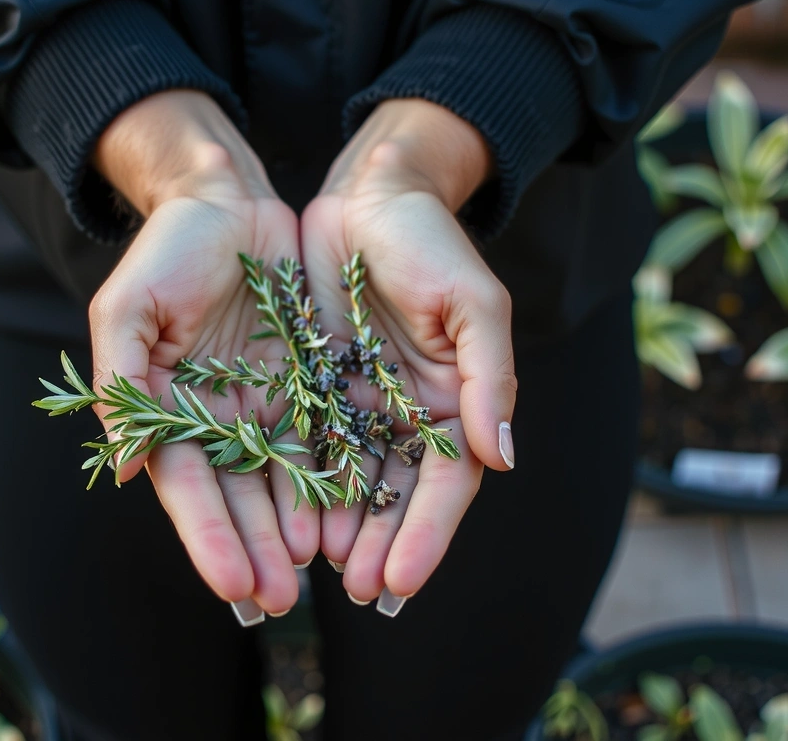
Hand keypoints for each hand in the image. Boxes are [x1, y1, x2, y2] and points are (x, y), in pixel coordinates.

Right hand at [90, 91, 316, 618]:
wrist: (228, 203)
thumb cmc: (167, 250)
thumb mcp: (128, 308)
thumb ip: (121, 384)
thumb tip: (120, 467)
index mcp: (168, 410)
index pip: (189, 487)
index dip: (209, 537)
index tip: (233, 584)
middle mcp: (218, 419)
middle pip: (238, 498)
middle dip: (257, 550)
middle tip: (279, 601)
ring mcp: (264, 406)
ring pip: (283, 480)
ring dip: (297, 529)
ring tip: (319, 573)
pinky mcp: (308, 384)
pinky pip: (323, 437)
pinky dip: (333, 479)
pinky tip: (348, 517)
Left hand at [300, 99, 516, 609]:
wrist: (370, 194)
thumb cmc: (430, 243)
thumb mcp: (473, 303)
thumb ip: (490, 378)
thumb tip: (503, 457)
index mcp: (453, 402)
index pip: (446, 484)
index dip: (426, 534)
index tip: (400, 579)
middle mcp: (405, 414)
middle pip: (395, 494)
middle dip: (378, 544)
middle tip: (356, 591)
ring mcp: (357, 404)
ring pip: (348, 479)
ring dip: (337, 527)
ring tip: (315, 570)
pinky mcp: (312, 385)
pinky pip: (304, 442)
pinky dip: (297, 483)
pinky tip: (284, 518)